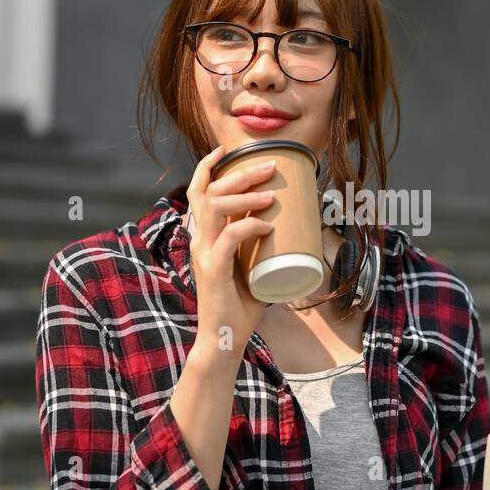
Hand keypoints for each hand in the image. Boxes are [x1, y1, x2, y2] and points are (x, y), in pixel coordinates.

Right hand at [186, 143, 277, 355]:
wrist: (224, 339)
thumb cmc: (240, 304)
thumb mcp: (250, 266)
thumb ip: (260, 247)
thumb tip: (292, 227)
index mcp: (204, 236)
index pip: (198, 192)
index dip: (208, 167)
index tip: (227, 150)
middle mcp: (199, 240)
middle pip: (210, 192)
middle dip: (240, 173)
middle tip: (270, 165)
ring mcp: (203, 254)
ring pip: (215, 208)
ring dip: (244, 195)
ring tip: (271, 193)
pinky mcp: (212, 270)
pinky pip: (229, 238)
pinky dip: (248, 226)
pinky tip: (267, 225)